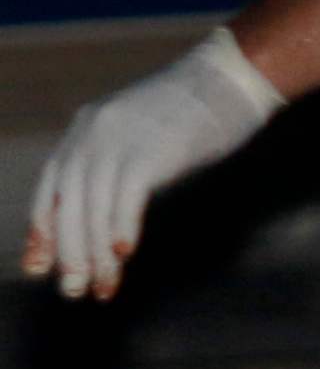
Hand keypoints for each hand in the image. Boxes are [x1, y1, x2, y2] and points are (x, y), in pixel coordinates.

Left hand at [25, 28, 282, 298]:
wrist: (230, 78)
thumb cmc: (195, 113)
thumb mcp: (140, 134)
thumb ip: (117, 163)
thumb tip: (106, 208)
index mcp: (84, 130)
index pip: (49, 188)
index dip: (43, 231)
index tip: (40, 267)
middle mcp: (92, 133)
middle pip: (67, 202)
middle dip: (68, 252)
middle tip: (73, 290)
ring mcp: (119, 139)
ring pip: (92, 205)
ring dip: (94, 252)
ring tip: (103, 285)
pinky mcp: (151, 148)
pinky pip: (125, 195)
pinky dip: (122, 227)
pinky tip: (125, 254)